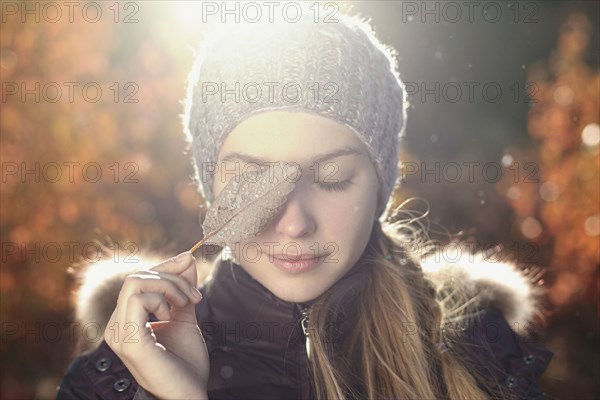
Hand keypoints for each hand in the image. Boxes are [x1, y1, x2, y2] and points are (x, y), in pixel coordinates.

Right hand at [104, 252, 208, 398]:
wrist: (189, 395)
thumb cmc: (186, 363)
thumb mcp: (185, 316)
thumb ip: (182, 289)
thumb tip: (186, 258)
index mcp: (126, 320)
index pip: (138, 280)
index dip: (165, 266)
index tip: (189, 261)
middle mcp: (116, 326)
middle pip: (137, 277)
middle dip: (171, 277)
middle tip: (194, 295)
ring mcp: (119, 334)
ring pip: (136, 282)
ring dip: (169, 286)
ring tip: (186, 304)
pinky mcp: (128, 340)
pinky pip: (139, 298)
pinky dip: (162, 298)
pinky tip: (172, 315)